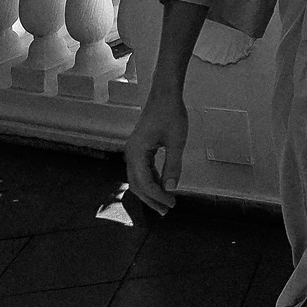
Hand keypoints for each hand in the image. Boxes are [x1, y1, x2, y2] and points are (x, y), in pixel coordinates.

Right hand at [124, 94, 187, 215]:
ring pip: (138, 179)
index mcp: (136, 153)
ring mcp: (133, 151)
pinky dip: (152, 180)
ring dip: (151, 191)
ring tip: (165, 203)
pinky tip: (163, 186)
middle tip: (166, 211)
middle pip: (137, 184)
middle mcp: (131, 154)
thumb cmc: (171, 114)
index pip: (145, 183)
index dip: (158, 196)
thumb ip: (173, 166)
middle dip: (151, 199)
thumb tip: (171, 188)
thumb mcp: (176, 141)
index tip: (171, 203)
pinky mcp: (139, 148)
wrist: (164, 95)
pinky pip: (142, 170)